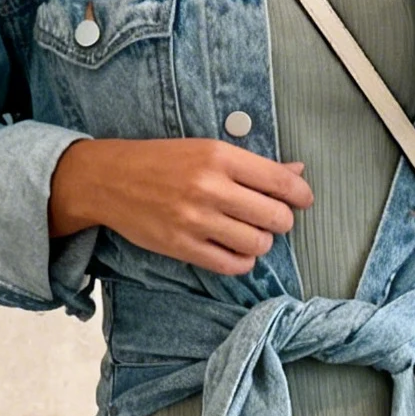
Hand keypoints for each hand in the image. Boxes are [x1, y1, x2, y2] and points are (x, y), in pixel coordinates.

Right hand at [50, 137, 312, 275]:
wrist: (111, 180)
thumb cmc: (163, 162)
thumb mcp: (207, 150)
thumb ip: (253, 165)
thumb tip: (297, 173)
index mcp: (220, 157)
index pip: (280, 182)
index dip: (301, 195)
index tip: (303, 200)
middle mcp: (210, 188)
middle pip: (275, 217)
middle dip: (281, 221)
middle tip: (272, 218)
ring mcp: (196, 220)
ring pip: (257, 243)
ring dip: (262, 242)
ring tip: (250, 234)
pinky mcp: (183, 247)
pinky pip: (232, 265)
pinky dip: (243, 261)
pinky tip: (236, 250)